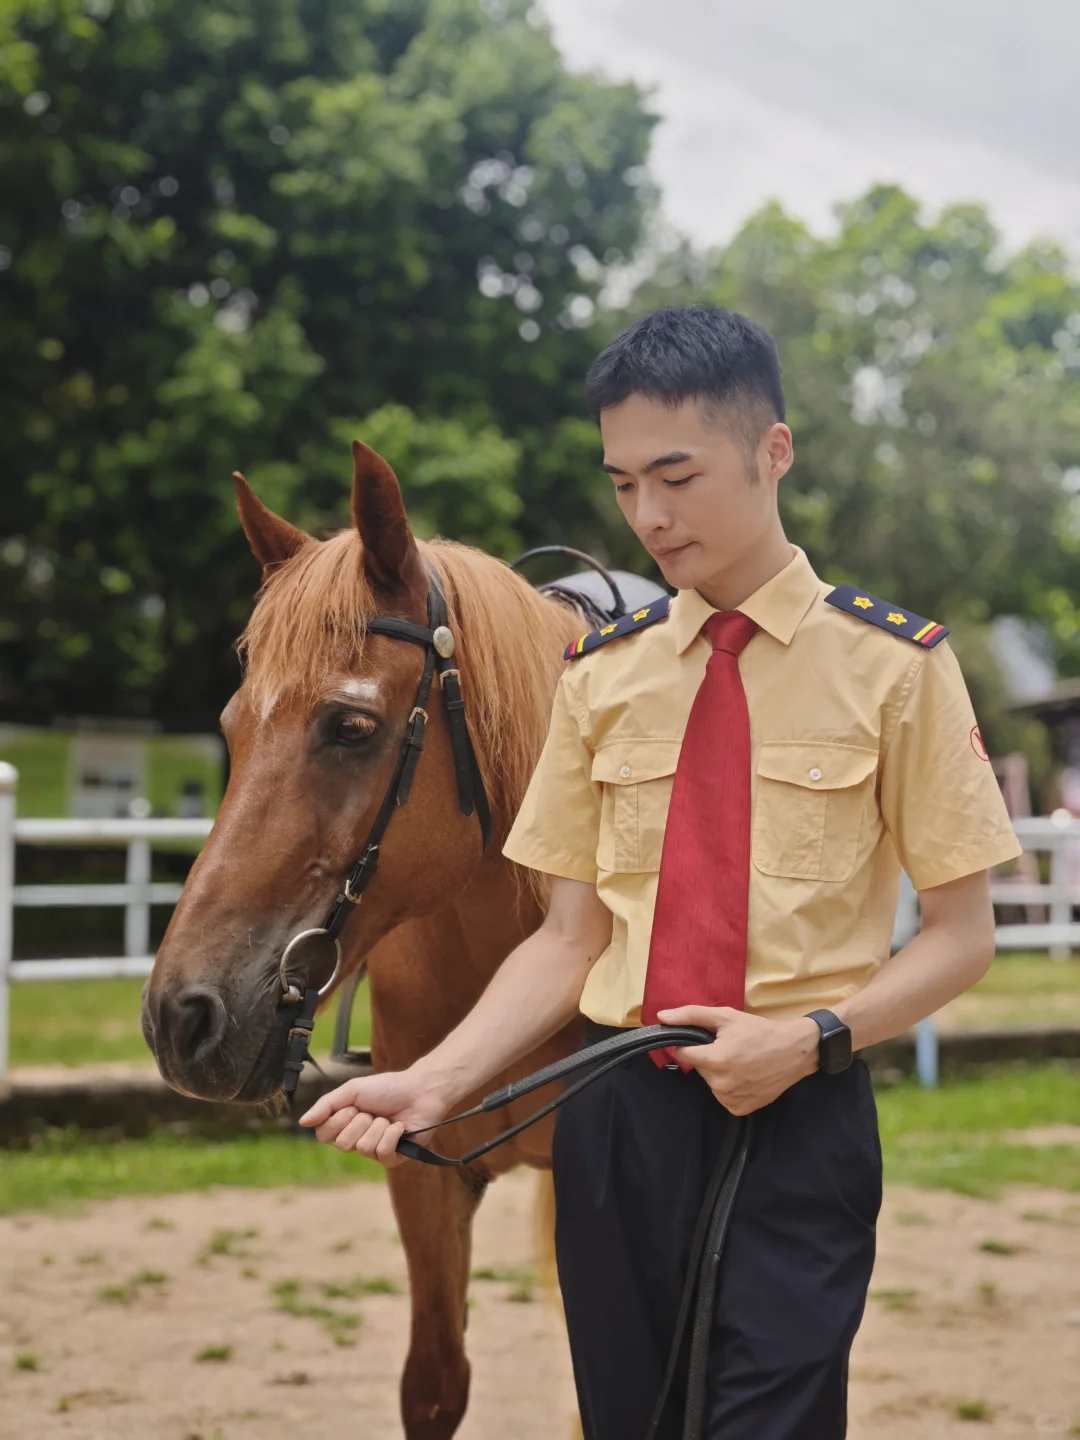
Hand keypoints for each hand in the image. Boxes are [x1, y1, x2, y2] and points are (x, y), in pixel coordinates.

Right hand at [298, 1069, 448, 1168]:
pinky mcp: (393, 1158)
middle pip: (343, 1144)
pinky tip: (400, 1128)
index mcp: (344, 1124)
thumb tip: (302, 1121)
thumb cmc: (388, 1088)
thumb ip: (327, 1105)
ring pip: (363, 1148)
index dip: (337, 1120)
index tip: (352, 1106)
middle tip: (373, 1111)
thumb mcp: (353, 1090)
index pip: (323, 1135)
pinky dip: (391, 1135)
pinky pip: (382, 1153)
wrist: (420, 1090)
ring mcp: (374, 1151)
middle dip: (360, 1122)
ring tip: (388, 1118)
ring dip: (378, 1126)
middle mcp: (356, 1139)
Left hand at [656, 1006, 819, 1115]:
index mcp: (715, 1061)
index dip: (692, 1044)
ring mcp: (731, 1100)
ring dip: (719, 1073)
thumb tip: (661, 1017)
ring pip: (711, 1082)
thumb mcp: (726, 1016)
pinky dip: (730, 1086)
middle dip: (709, 1057)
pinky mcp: (740, 1109)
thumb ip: (691, 1015)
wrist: (794, 1051)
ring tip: (740, 1061)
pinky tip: (745, 1075)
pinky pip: (724, 1096)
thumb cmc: (759, 1031)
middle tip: (731, 1047)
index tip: (707, 1040)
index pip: (683, 1054)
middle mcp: (721, 1085)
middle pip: (699, 1068)